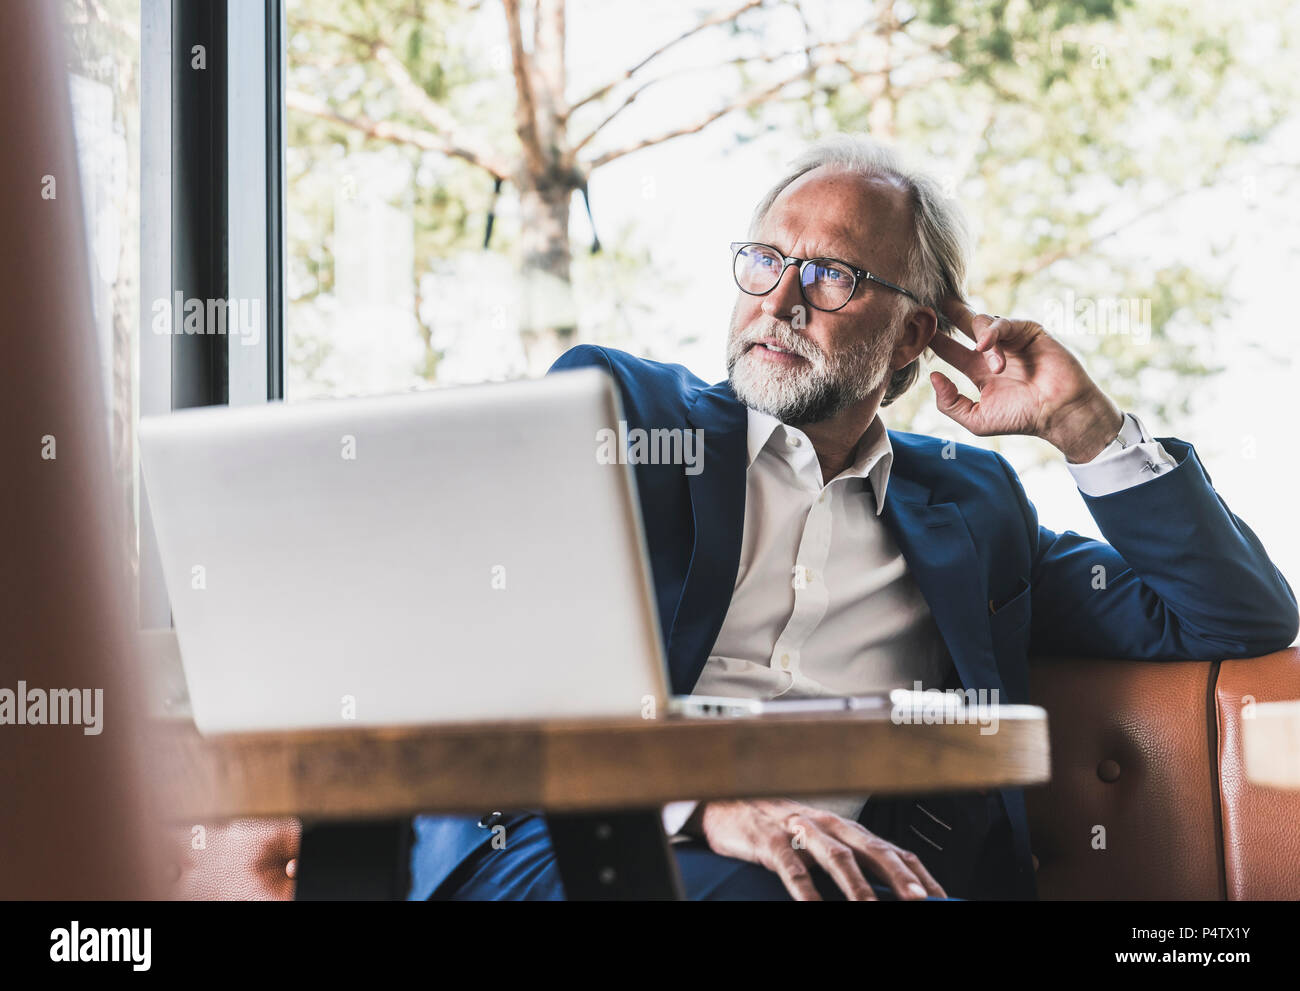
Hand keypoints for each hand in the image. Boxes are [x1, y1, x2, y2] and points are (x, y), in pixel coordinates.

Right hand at [689, 798, 946, 900]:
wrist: (729, 803)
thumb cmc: (779, 827)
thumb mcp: (818, 841)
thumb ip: (849, 860)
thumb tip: (887, 890)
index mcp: (845, 828)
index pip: (892, 848)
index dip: (917, 873)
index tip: (940, 897)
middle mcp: (829, 825)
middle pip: (872, 849)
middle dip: (899, 877)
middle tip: (919, 901)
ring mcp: (799, 831)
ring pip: (836, 857)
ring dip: (858, 886)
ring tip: (871, 910)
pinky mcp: (770, 841)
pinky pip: (791, 868)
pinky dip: (806, 890)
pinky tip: (814, 908)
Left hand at [928, 299, 1124, 463]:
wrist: (1058, 413)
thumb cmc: (1021, 418)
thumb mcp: (976, 419)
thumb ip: (950, 402)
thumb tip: (934, 376)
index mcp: (978, 369)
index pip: (950, 349)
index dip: (935, 339)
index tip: (916, 329)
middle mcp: (992, 351)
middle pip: (963, 323)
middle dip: (948, 310)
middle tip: (929, 299)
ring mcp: (1010, 339)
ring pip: (981, 321)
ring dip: (980, 339)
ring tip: (991, 362)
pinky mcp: (1028, 331)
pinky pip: (1004, 323)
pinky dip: (992, 331)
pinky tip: (985, 345)